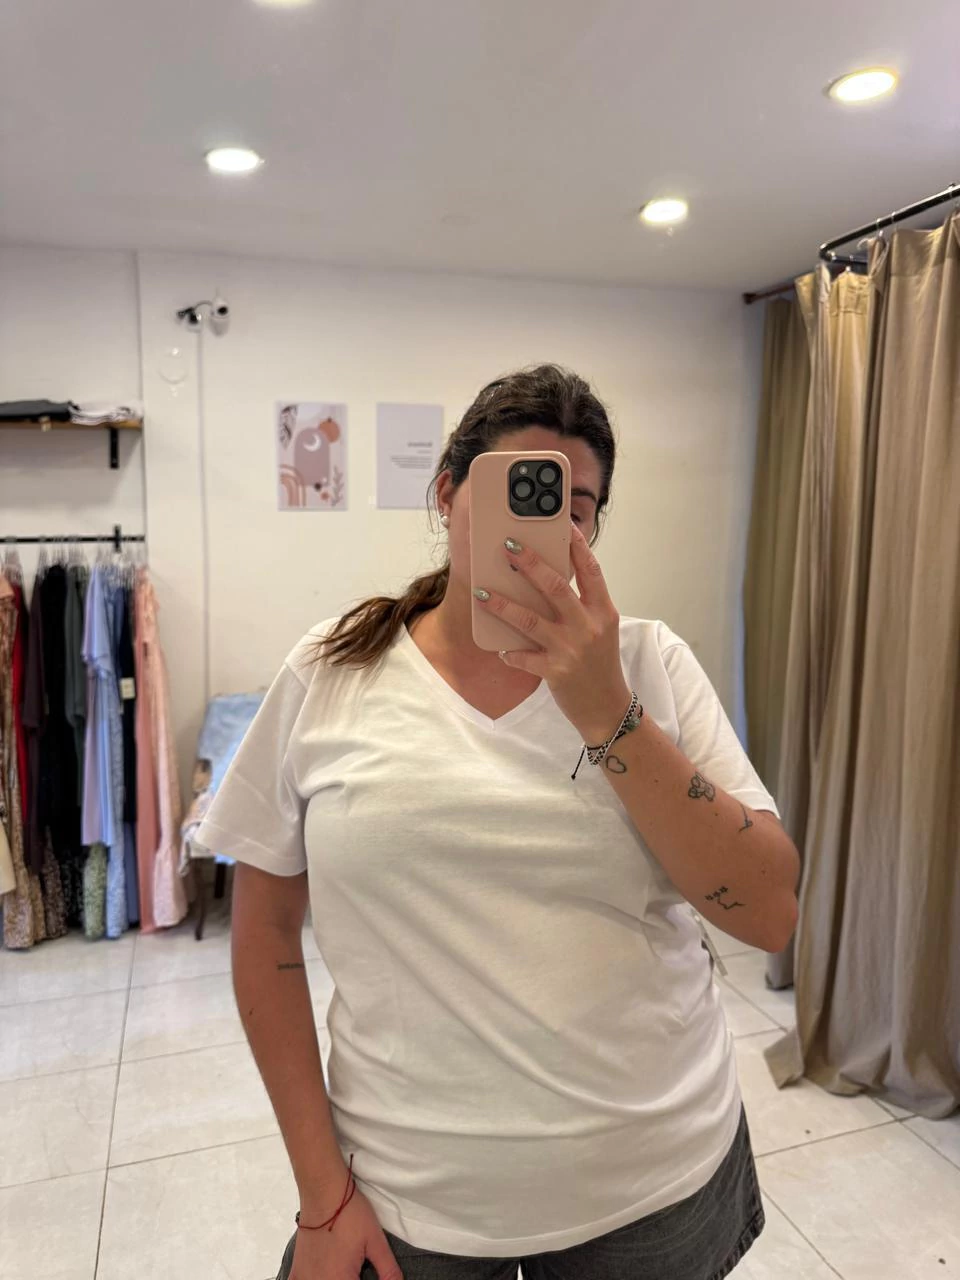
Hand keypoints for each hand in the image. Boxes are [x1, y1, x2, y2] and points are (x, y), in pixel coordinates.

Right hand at [289, 1185, 402, 1279]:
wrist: (324, 1191)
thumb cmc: (351, 1214)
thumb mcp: (375, 1241)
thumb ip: (388, 1270)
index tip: (366, 1273)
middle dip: (351, 1279)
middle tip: (357, 1267)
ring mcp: (305, 1278)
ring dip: (334, 1279)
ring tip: (343, 1268)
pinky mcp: (296, 1269)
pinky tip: (321, 1274)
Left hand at [474, 522, 631, 743]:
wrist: (607, 708)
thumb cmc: (600, 664)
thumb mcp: (600, 628)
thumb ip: (582, 604)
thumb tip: (548, 576)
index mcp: (602, 611)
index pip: (590, 570)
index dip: (575, 545)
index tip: (560, 524)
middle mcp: (588, 626)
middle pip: (556, 587)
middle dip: (530, 564)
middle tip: (507, 547)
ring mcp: (571, 649)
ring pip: (530, 620)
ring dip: (502, 605)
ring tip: (480, 592)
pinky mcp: (555, 671)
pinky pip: (523, 658)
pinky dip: (509, 652)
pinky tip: (498, 648)